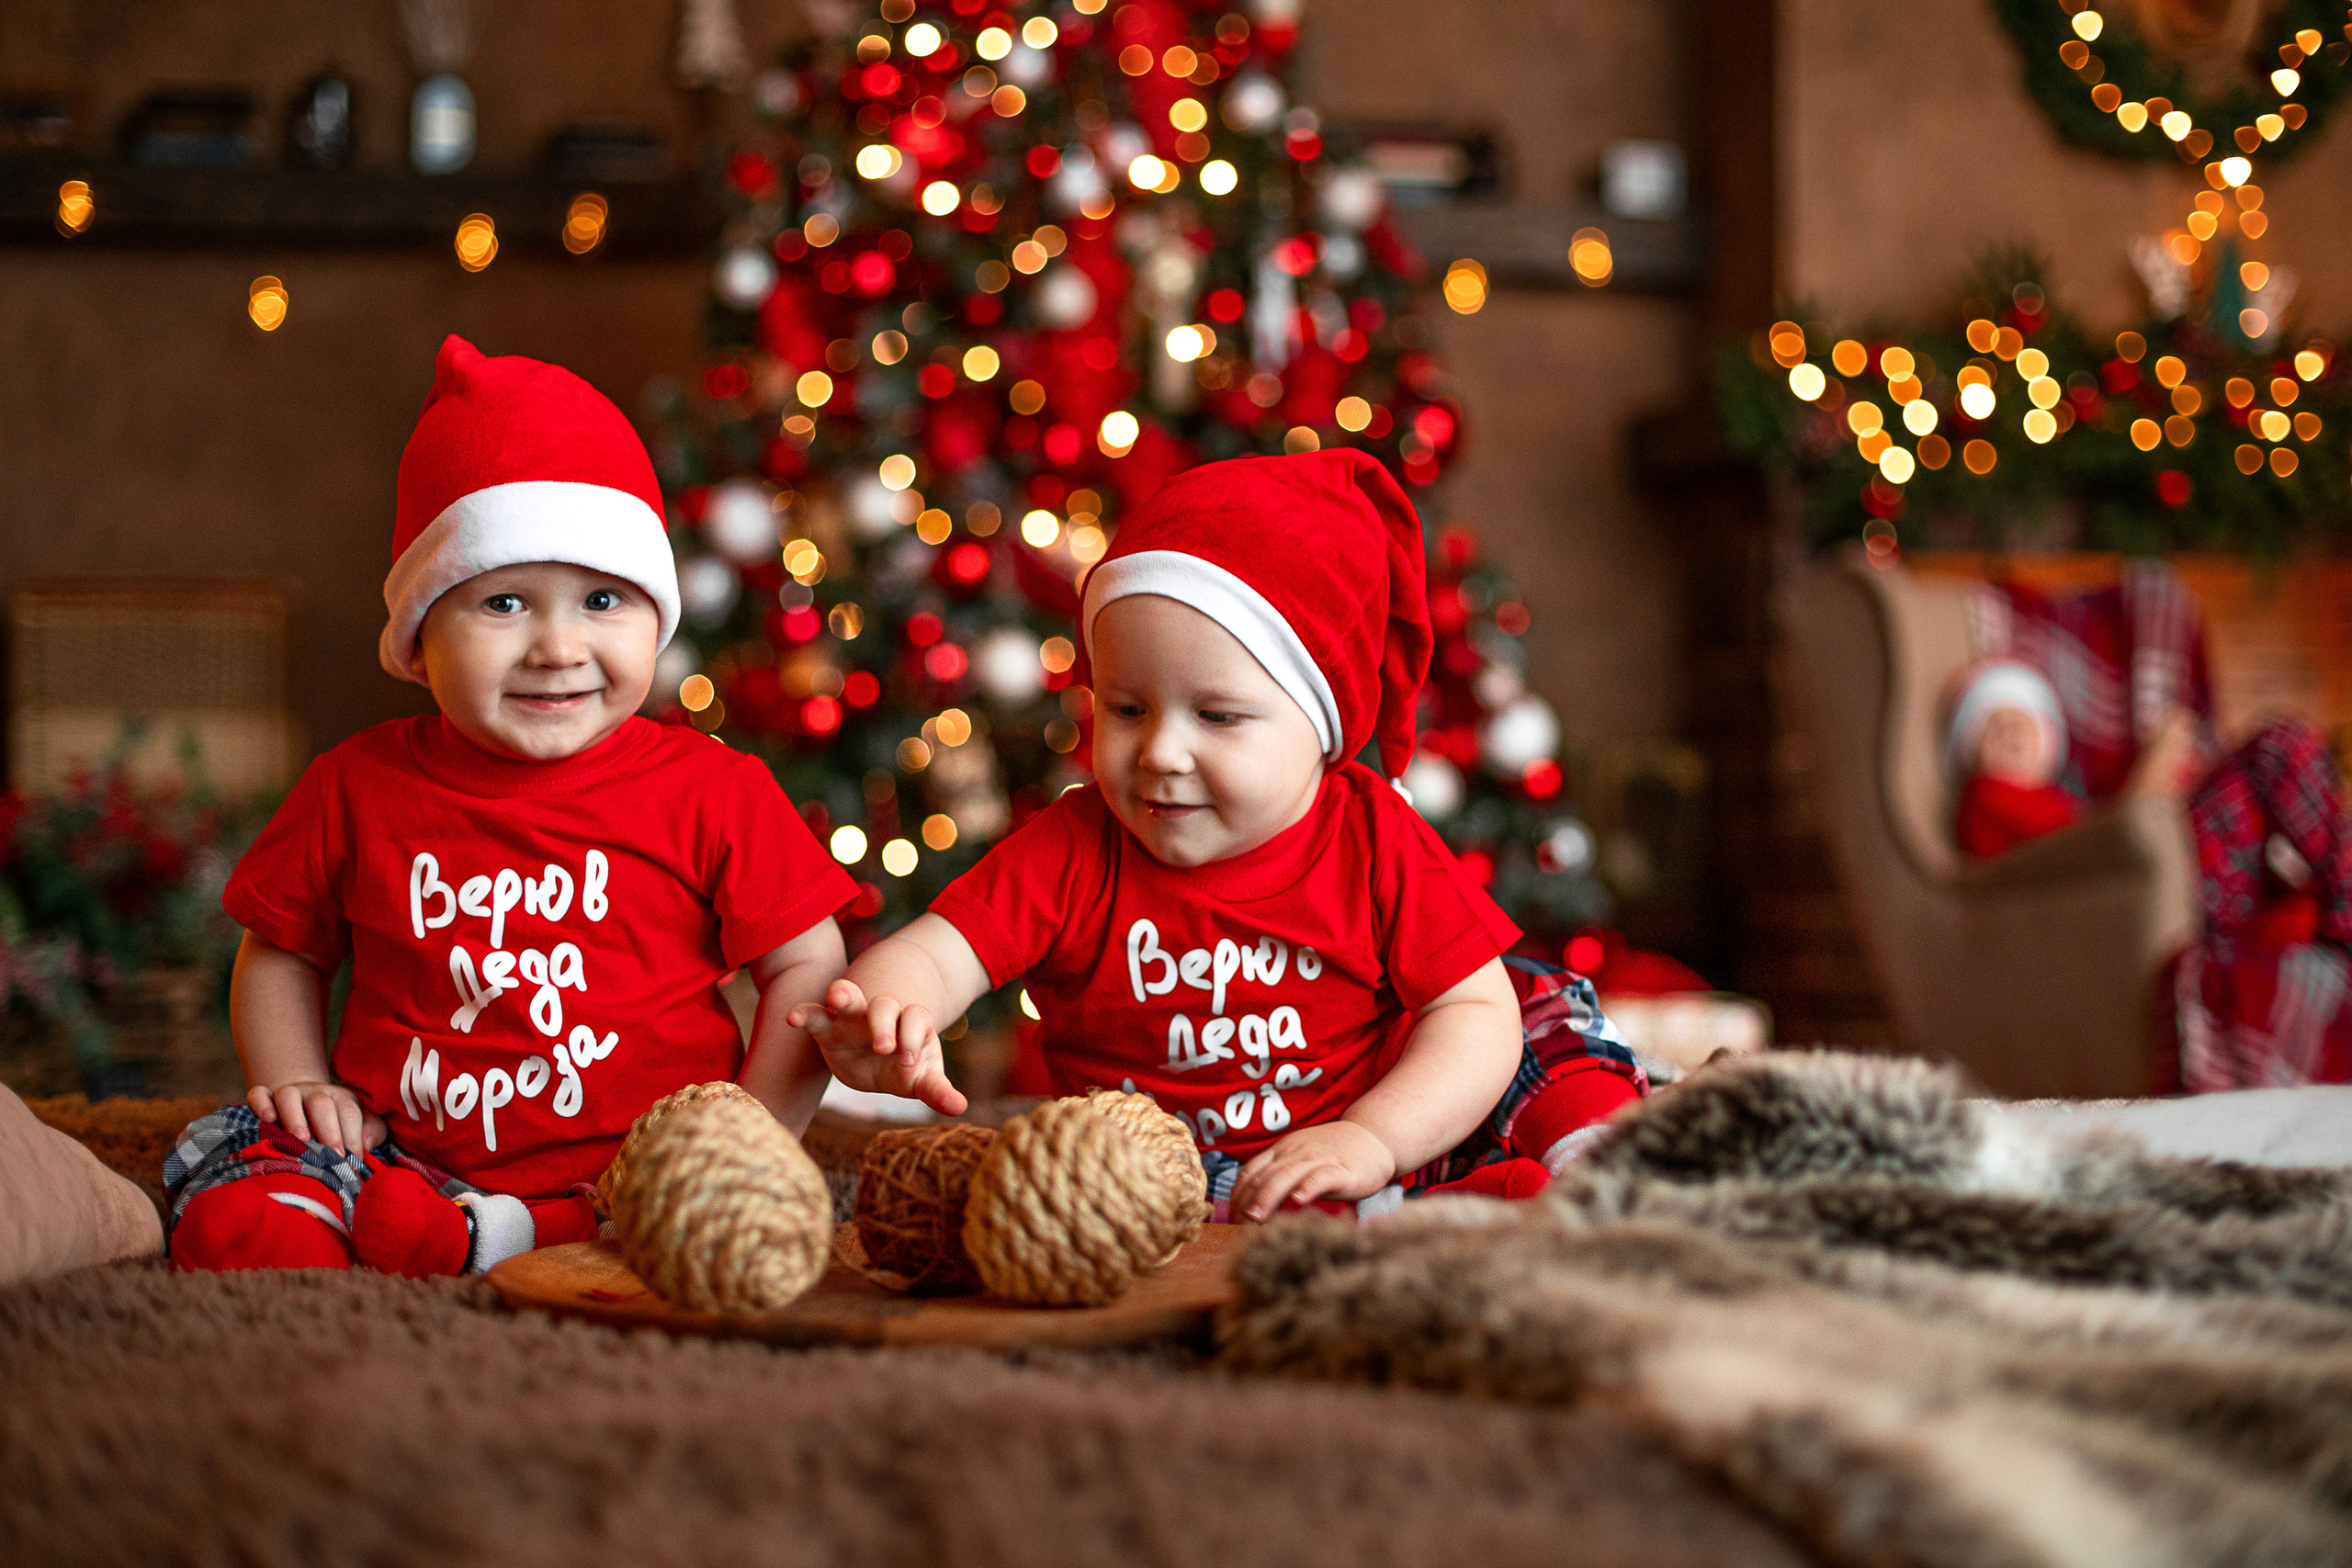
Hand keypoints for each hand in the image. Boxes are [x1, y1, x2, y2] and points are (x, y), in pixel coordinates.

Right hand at [249, 1080, 385, 1155]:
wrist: (301, 1102)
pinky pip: (260, 1094)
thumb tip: (367, 1145)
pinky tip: (267, 1118)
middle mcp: (315, 1093)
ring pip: (289, 1097)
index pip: (349, 1114)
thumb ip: (371, 1132)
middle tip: (334, 1156)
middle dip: (329, 1131)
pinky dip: (262, 1103)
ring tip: (301, 1139)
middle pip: (322, 1105)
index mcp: (341, 1099)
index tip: (354, 1160)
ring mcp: (289, 1093)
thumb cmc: (334, 1123)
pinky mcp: (265, 1095)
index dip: (353, 1136)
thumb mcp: (357, 1125)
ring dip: (295, 1117)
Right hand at [787, 978, 968, 1116]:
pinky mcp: (827, 1027)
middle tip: (884, 1047)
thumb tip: (960, 1108)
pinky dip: (804, 1013)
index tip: (910, 1061)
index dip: (914, 1037)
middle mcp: (883, 1015)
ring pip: (850, 998)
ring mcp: (853, 1018)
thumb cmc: (904, 1067)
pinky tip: (792, 1017)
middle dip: (884, 1023)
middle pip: (884, 1006)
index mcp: (912, 1023)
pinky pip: (815, 1015)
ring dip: (844, 995)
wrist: (875, 1061)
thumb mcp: (922, 1078)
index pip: (916, 1020)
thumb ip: (936, 1089)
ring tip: (838, 997)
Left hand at [1229, 1121, 1397, 1222]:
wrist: (1373, 1137)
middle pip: (1264, 1176)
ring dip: (1268, 1197)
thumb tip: (1251, 1205)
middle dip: (1247, 1201)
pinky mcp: (1342, 1169)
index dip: (1237, 1195)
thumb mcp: (1300, 1159)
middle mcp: (1296, 1153)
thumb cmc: (1334, 1154)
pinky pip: (1322, 1176)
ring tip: (1256, 1218)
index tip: (1229, 1219)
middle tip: (1236, 1225)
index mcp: (1283, 1152)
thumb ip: (1279, 1176)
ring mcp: (1318, 1159)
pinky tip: (1299, 1200)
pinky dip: (1308, 1187)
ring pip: (1287, 1176)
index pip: (1251, 1172)